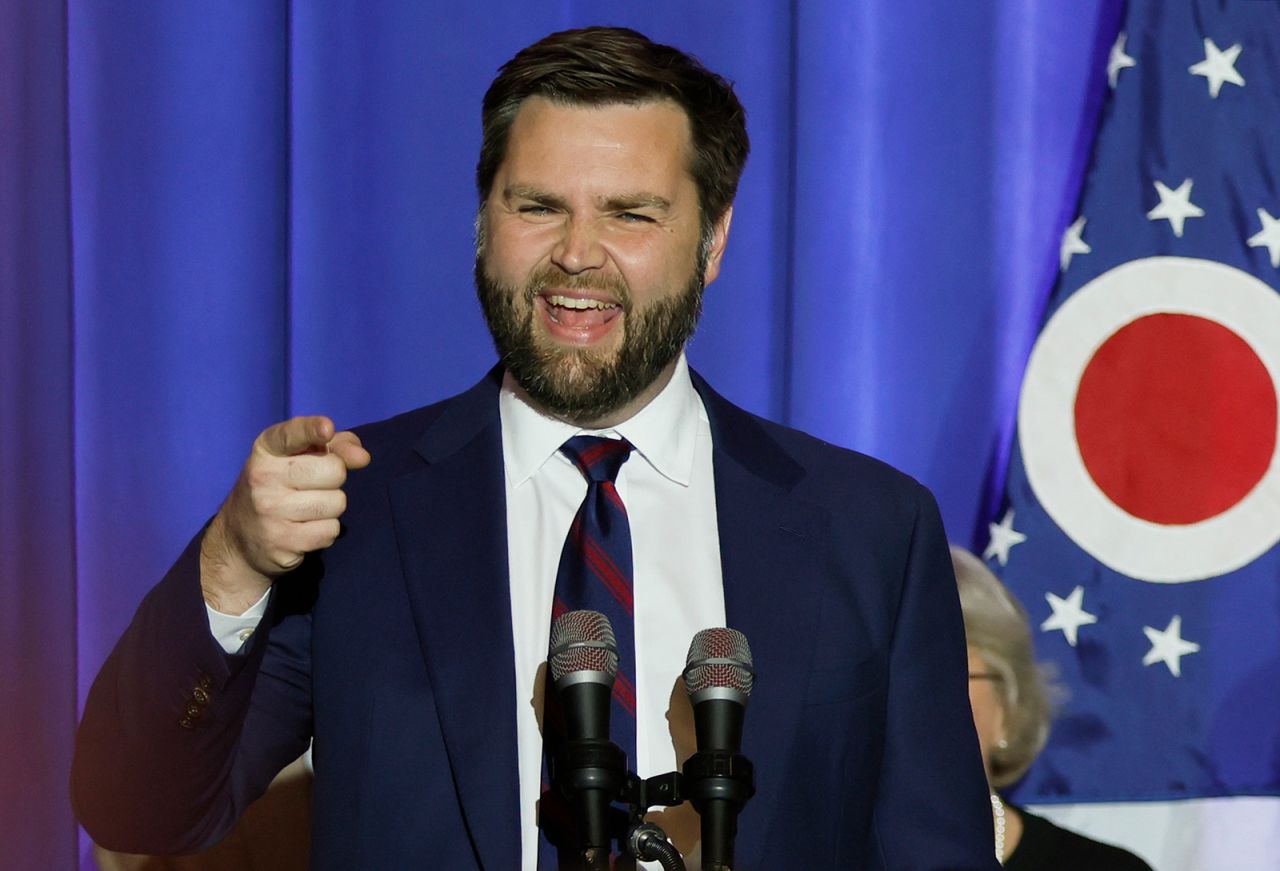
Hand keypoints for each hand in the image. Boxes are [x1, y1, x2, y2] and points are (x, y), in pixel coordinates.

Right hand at [200, 416, 370, 613]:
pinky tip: (304, 529)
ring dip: (331, 508)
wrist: (239, 537)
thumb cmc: (280, 485)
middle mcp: (263, 477)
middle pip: (335, 470)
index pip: (292, 434)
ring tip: (307, 510)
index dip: (313, 430)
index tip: (326, 429)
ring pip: (337, 503)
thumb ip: (335, 446)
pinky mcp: (280, 543)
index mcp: (266, 449)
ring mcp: (270, 511)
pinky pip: (330, 531)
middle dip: (335, 479)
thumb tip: (362, 457)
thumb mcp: (299, 457)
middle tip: (313, 486)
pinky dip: (325, 531)